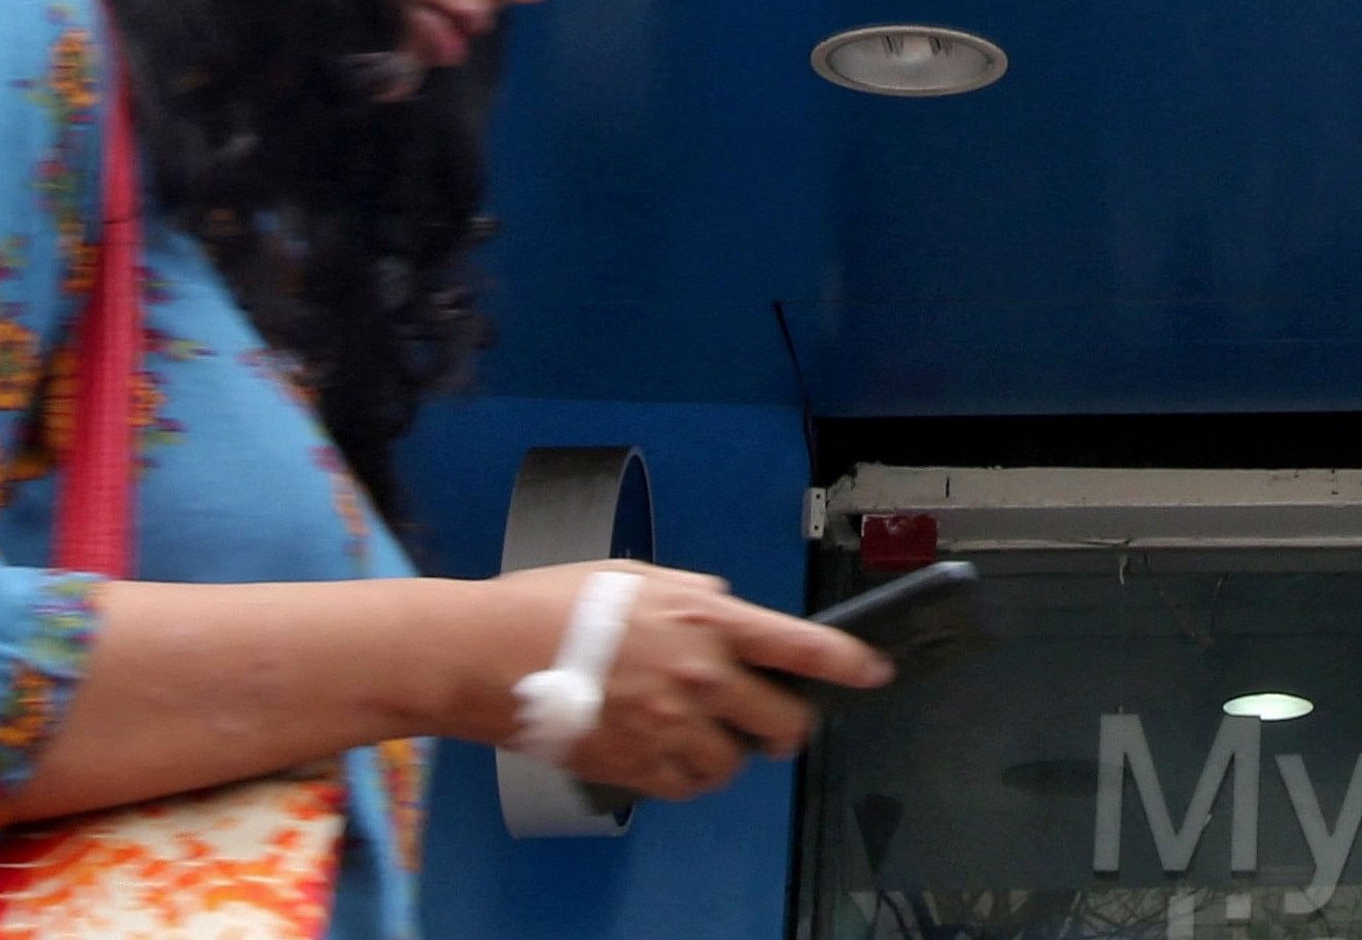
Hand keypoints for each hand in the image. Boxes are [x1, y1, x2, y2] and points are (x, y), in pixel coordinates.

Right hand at [462, 563, 890, 801]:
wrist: (487, 655)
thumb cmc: (549, 605)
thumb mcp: (636, 576)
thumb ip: (694, 595)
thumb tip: (726, 607)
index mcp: (706, 619)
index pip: (803, 647)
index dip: (850, 664)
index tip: (875, 672)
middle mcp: (702, 675)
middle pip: (785, 719)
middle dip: (786, 723)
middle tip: (773, 722)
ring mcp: (673, 726)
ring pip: (738, 761)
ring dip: (729, 751)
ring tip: (697, 733)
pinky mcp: (641, 767)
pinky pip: (691, 786)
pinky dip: (688, 775)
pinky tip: (664, 751)